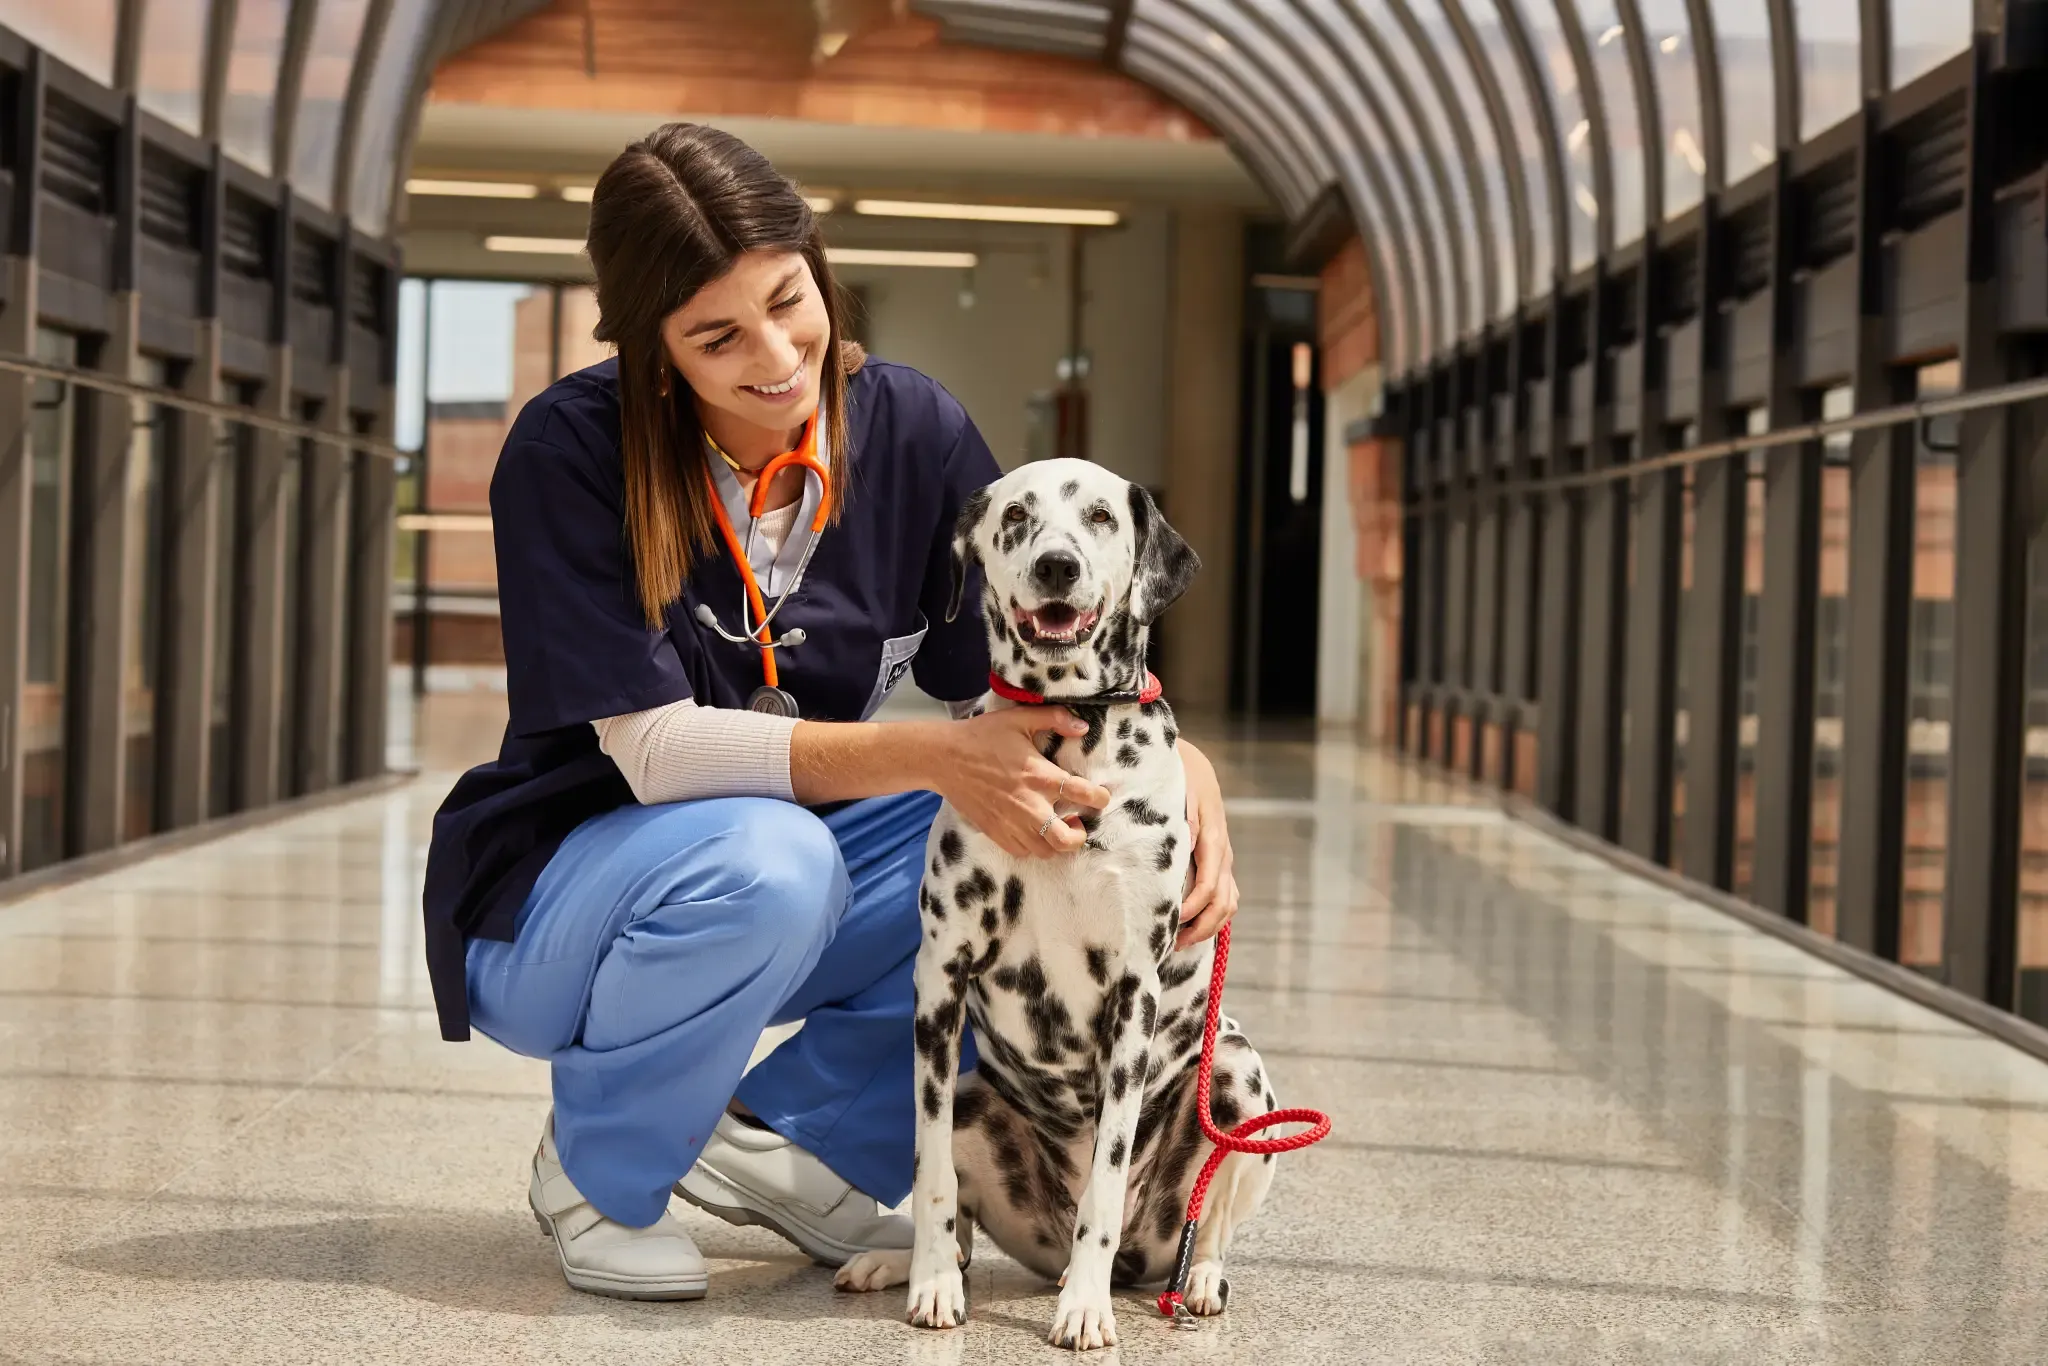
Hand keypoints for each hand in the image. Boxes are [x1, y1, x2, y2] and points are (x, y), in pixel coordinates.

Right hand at [930, 708, 1111, 858]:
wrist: (943, 758)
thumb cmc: (982, 736)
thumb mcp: (1019, 719)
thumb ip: (1054, 718)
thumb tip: (1082, 727)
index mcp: (1039, 775)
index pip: (1082, 794)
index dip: (1099, 798)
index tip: (1101, 796)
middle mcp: (1029, 804)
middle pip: (1066, 839)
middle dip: (1079, 835)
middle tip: (1077, 822)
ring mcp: (1011, 822)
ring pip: (1046, 851)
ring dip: (1056, 842)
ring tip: (1055, 826)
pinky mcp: (995, 832)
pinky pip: (1022, 852)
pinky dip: (1033, 846)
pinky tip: (1032, 830)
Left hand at [1176, 740, 1238, 949]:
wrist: (1190, 765)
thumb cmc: (1178, 776)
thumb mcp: (1178, 790)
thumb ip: (1183, 817)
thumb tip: (1186, 843)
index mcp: (1212, 837)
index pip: (1209, 884)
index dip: (1193, 908)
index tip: (1173, 922)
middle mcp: (1222, 851)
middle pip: (1223, 901)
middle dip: (1201, 927)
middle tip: (1174, 943)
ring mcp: (1223, 858)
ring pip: (1228, 902)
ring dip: (1208, 926)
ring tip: (1180, 940)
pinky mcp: (1218, 861)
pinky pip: (1225, 895)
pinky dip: (1212, 915)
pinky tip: (1190, 925)